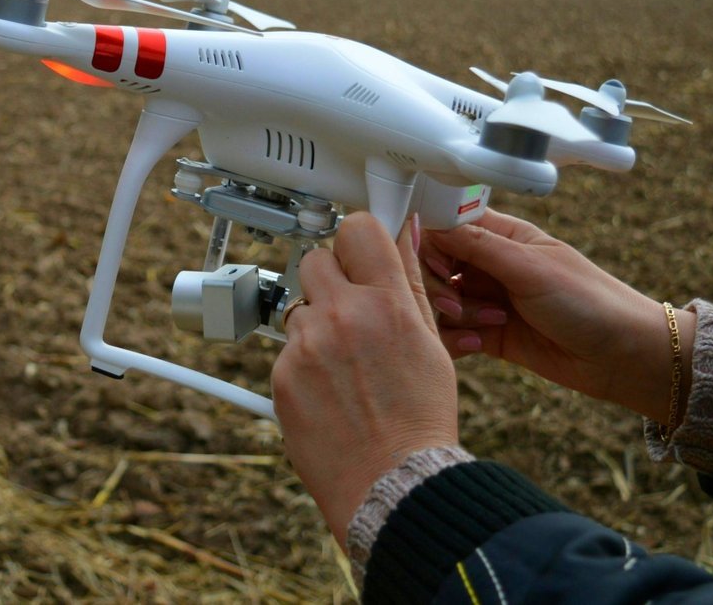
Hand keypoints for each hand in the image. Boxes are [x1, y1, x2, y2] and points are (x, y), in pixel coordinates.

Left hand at [272, 213, 458, 539]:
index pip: (359, 228)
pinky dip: (303, 363)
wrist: (392, 483)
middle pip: (316, 259)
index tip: (361, 254)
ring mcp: (306, 345)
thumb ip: (409, 284)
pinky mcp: (281, 374)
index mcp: (387, 303)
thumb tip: (405, 234)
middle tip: (352, 313)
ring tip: (345, 365)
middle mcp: (342, 315)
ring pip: (299, 307)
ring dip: (316, 324)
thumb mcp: (431, 344)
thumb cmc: (419, 421)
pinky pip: (286, 349)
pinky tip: (330, 390)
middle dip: (331, 280)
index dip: (360, 240)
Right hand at [421, 209, 692, 423]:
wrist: (624, 356)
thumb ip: (477, 245)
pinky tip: (478, 345)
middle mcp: (491, 266)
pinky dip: (456, 339)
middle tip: (455, 303)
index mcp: (503, 237)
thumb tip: (428, 223)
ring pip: (440, 301)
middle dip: (438, 286)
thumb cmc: (590, 301)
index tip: (438, 265)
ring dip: (451, 315)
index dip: (432, 244)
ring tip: (484, 326)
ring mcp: (489, 301)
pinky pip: (453, 333)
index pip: (447, 227)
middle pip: (436, 266)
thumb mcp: (530, 266)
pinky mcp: (490, 335)